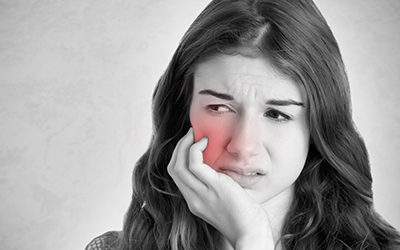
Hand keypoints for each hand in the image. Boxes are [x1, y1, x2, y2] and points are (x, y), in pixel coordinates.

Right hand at [167, 128, 274, 248]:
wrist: (251, 233)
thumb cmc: (244, 218)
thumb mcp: (223, 201)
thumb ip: (216, 188)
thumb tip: (220, 169)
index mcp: (194, 202)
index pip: (176, 176)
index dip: (179, 157)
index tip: (189, 144)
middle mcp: (193, 198)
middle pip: (173, 168)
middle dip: (179, 147)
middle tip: (191, 134)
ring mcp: (201, 194)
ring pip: (179, 165)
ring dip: (185, 144)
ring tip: (195, 134)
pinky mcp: (214, 187)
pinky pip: (194, 164)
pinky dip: (195, 149)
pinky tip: (206, 142)